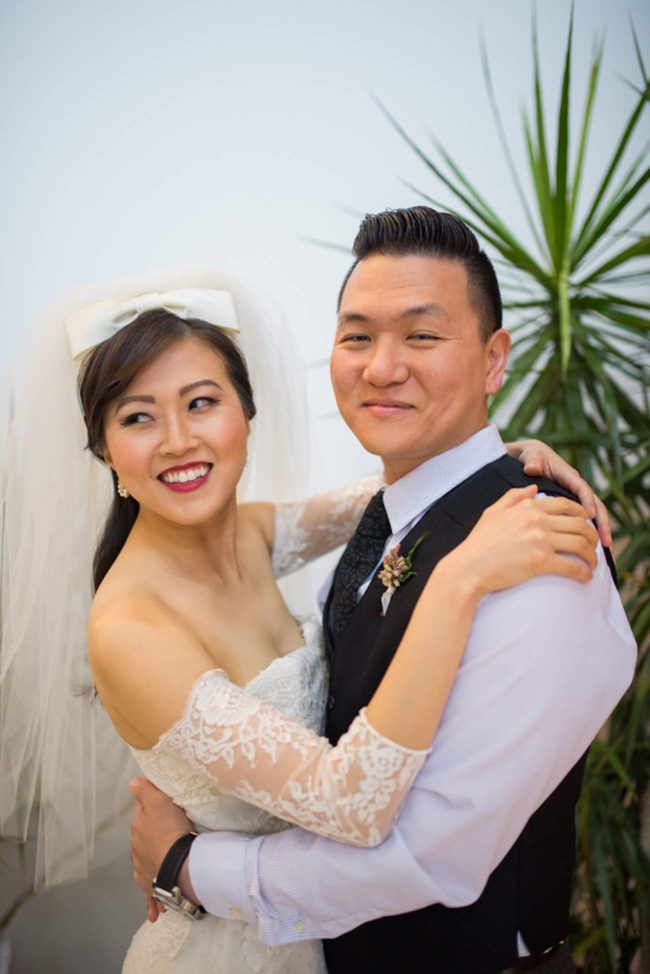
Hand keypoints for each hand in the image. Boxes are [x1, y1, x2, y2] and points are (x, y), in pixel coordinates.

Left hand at [129, 777, 196, 922]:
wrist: (179, 865)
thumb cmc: (171, 830)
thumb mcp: (159, 802)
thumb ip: (145, 791)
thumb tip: (132, 783)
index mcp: (137, 831)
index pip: (142, 816)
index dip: (153, 811)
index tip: (166, 810)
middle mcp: (136, 852)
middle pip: (144, 842)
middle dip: (153, 840)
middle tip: (171, 835)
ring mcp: (144, 872)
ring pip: (148, 867)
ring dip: (154, 867)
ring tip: (166, 868)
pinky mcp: (153, 889)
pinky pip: (152, 895)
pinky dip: (152, 902)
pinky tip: (154, 912)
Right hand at [439, 486, 598, 598]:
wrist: (468, 568)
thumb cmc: (478, 542)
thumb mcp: (492, 513)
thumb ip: (513, 497)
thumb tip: (533, 488)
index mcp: (528, 507)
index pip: (566, 505)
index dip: (582, 515)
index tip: (586, 524)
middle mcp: (537, 521)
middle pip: (580, 525)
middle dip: (592, 536)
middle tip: (593, 546)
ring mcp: (540, 541)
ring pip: (581, 545)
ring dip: (592, 555)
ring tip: (592, 563)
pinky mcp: (541, 562)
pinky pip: (573, 566)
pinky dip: (584, 572)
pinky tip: (585, 577)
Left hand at [505, 439, 611, 546]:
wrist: (526, 458)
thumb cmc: (529, 456)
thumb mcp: (530, 455)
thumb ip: (532, 460)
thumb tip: (533, 468)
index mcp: (567, 475)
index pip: (581, 488)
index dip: (587, 501)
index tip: (589, 516)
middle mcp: (575, 487)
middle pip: (594, 505)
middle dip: (602, 522)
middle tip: (605, 541)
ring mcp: (573, 497)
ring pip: (592, 514)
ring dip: (599, 530)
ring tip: (605, 549)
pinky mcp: (569, 507)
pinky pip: (581, 520)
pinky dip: (587, 532)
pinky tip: (589, 548)